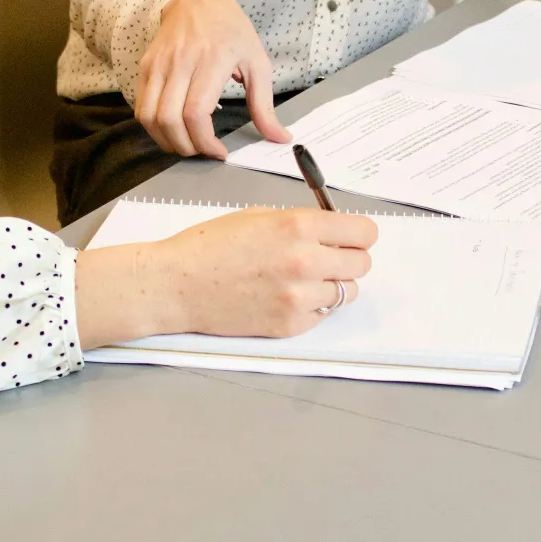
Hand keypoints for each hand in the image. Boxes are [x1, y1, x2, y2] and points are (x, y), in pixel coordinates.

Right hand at [74, 208, 376, 347]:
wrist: (176, 284)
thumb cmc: (210, 246)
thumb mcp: (259, 216)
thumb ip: (301, 223)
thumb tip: (333, 231)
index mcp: (299, 226)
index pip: (364, 233)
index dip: (358, 234)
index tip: (351, 237)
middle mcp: (306, 261)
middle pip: (362, 264)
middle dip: (348, 258)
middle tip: (327, 258)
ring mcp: (299, 297)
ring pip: (346, 292)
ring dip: (331, 284)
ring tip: (300, 279)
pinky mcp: (290, 325)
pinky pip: (322, 314)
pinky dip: (312, 307)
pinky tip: (284, 296)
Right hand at [135, 0, 291, 158]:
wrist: (198, 0)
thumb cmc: (231, 31)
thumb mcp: (257, 63)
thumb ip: (265, 105)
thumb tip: (279, 137)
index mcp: (212, 60)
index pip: (196, 113)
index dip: (205, 142)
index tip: (219, 152)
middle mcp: (180, 62)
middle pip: (170, 120)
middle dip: (186, 147)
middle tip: (202, 151)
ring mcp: (158, 64)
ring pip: (149, 117)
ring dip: (166, 141)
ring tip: (187, 144)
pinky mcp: (146, 66)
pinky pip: (141, 107)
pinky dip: (154, 127)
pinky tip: (173, 129)